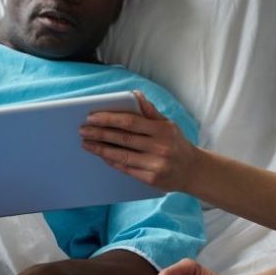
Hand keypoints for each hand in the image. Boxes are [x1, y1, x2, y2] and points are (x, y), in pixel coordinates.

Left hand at [79, 91, 204, 192]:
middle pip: (122, 139)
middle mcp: (159, 147)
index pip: (130, 122)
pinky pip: (126, 169)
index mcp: (162, 130)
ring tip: (86, 143)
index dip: (109, 119)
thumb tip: (134, 94)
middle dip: (99, 133)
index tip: (91, 117)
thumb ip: (150, 111)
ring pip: (121, 155)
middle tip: (82, 130)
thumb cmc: (176, 144)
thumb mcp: (168, 124)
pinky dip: (111, 161)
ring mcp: (155, 165)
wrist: (193, 171)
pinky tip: (101, 155)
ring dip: (100, 149)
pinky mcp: (151, 179)